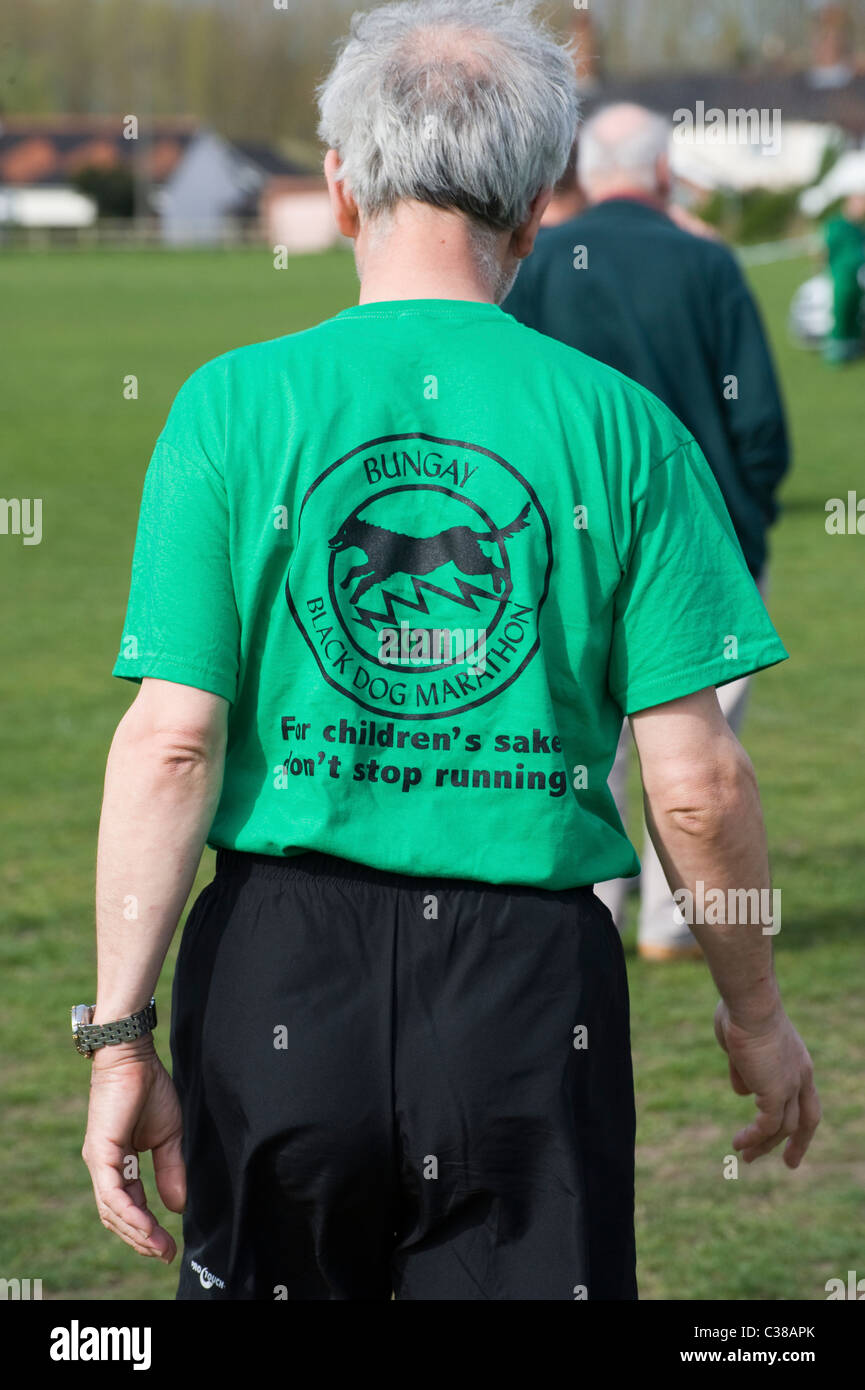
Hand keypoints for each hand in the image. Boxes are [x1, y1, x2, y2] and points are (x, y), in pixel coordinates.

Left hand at [82, 1042, 185, 1260]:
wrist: (135, 1057)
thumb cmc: (150, 1089)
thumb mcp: (169, 1137)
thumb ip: (171, 1170)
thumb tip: (178, 1207)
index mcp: (118, 1163)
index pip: (129, 1205)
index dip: (148, 1227)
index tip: (170, 1245)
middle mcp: (104, 1166)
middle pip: (117, 1215)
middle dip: (141, 1238)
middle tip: (165, 1253)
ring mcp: (99, 1161)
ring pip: (112, 1210)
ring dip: (136, 1232)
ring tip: (159, 1246)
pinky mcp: (100, 1153)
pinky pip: (112, 1194)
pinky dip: (129, 1213)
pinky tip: (146, 1226)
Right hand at [714, 1001, 820, 1167]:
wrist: (749, 1003)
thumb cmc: (741, 1012)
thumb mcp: (742, 1045)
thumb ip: (743, 1068)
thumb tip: (743, 1091)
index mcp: (797, 1060)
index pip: (805, 1096)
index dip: (798, 1114)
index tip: (789, 1131)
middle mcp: (801, 1076)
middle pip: (806, 1118)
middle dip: (798, 1142)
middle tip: (790, 1164)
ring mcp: (791, 1085)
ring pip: (783, 1127)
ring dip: (764, 1144)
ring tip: (745, 1157)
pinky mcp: (775, 1093)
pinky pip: (766, 1126)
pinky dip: (753, 1138)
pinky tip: (738, 1143)